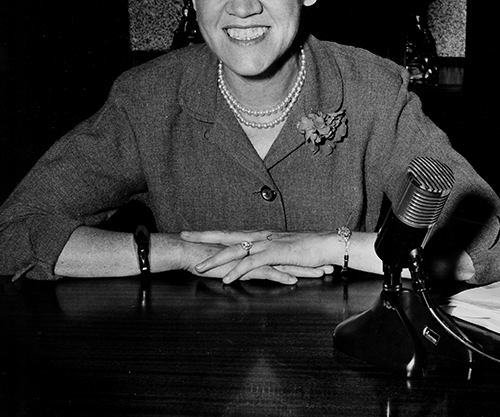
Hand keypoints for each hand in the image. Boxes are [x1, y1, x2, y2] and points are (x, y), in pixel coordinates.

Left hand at [181, 230, 334, 283]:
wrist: (326, 244)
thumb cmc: (307, 249)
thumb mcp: (282, 252)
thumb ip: (268, 255)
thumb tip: (255, 261)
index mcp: (259, 234)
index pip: (230, 232)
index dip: (210, 233)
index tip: (193, 232)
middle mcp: (259, 236)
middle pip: (226, 235)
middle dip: (203, 236)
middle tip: (183, 236)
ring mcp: (266, 243)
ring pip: (235, 250)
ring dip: (216, 259)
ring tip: (198, 266)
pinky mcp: (275, 254)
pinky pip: (252, 263)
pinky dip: (237, 271)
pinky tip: (226, 279)